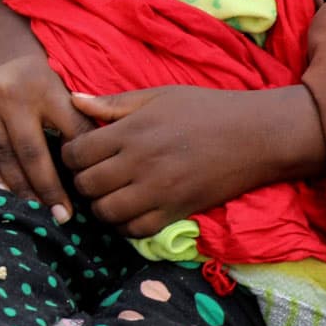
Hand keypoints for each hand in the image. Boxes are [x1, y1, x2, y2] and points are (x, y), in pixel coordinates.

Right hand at [0, 50, 92, 217]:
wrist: (7, 49)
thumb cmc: (45, 78)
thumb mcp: (68, 91)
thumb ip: (81, 124)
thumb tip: (95, 167)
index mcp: (46, 88)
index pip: (67, 133)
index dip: (75, 168)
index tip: (81, 200)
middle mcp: (13, 95)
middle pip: (32, 152)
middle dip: (47, 188)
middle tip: (61, 217)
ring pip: (4, 155)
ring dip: (20, 188)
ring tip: (35, 210)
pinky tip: (5, 194)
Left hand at [60, 87, 322, 233]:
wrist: (255, 136)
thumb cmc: (206, 109)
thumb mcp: (159, 96)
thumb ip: (114, 103)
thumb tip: (74, 100)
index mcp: (132, 132)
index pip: (77, 153)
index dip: (70, 154)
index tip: (79, 152)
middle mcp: (140, 164)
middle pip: (86, 185)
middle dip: (81, 181)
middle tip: (91, 174)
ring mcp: (158, 191)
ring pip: (106, 212)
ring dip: (100, 206)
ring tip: (108, 194)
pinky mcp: (175, 212)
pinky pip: (135, 230)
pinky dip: (125, 225)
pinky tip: (129, 210)